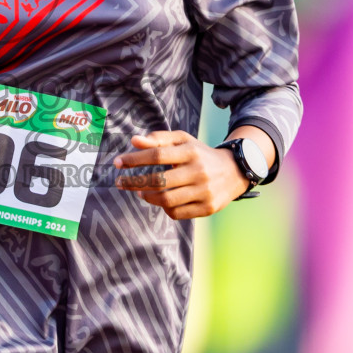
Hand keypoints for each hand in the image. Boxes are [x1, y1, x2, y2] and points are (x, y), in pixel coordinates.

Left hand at [114, 129, 249, 220]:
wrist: (234, 171)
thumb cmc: (200, 154)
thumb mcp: (183, 141)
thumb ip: (158, 139)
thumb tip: (134, 141)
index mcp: (191, 152)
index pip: (157, 155)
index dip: (134, 159)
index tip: (117, 163)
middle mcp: (199, 171)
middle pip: (159, 181)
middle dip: (134, 182)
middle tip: (120, 182)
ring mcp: (204, 191)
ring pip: (167, 200)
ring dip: (147, 197)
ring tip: (140, 192)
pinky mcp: (208, 208)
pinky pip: (177, 213)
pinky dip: (164, 208)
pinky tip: (160, 201)